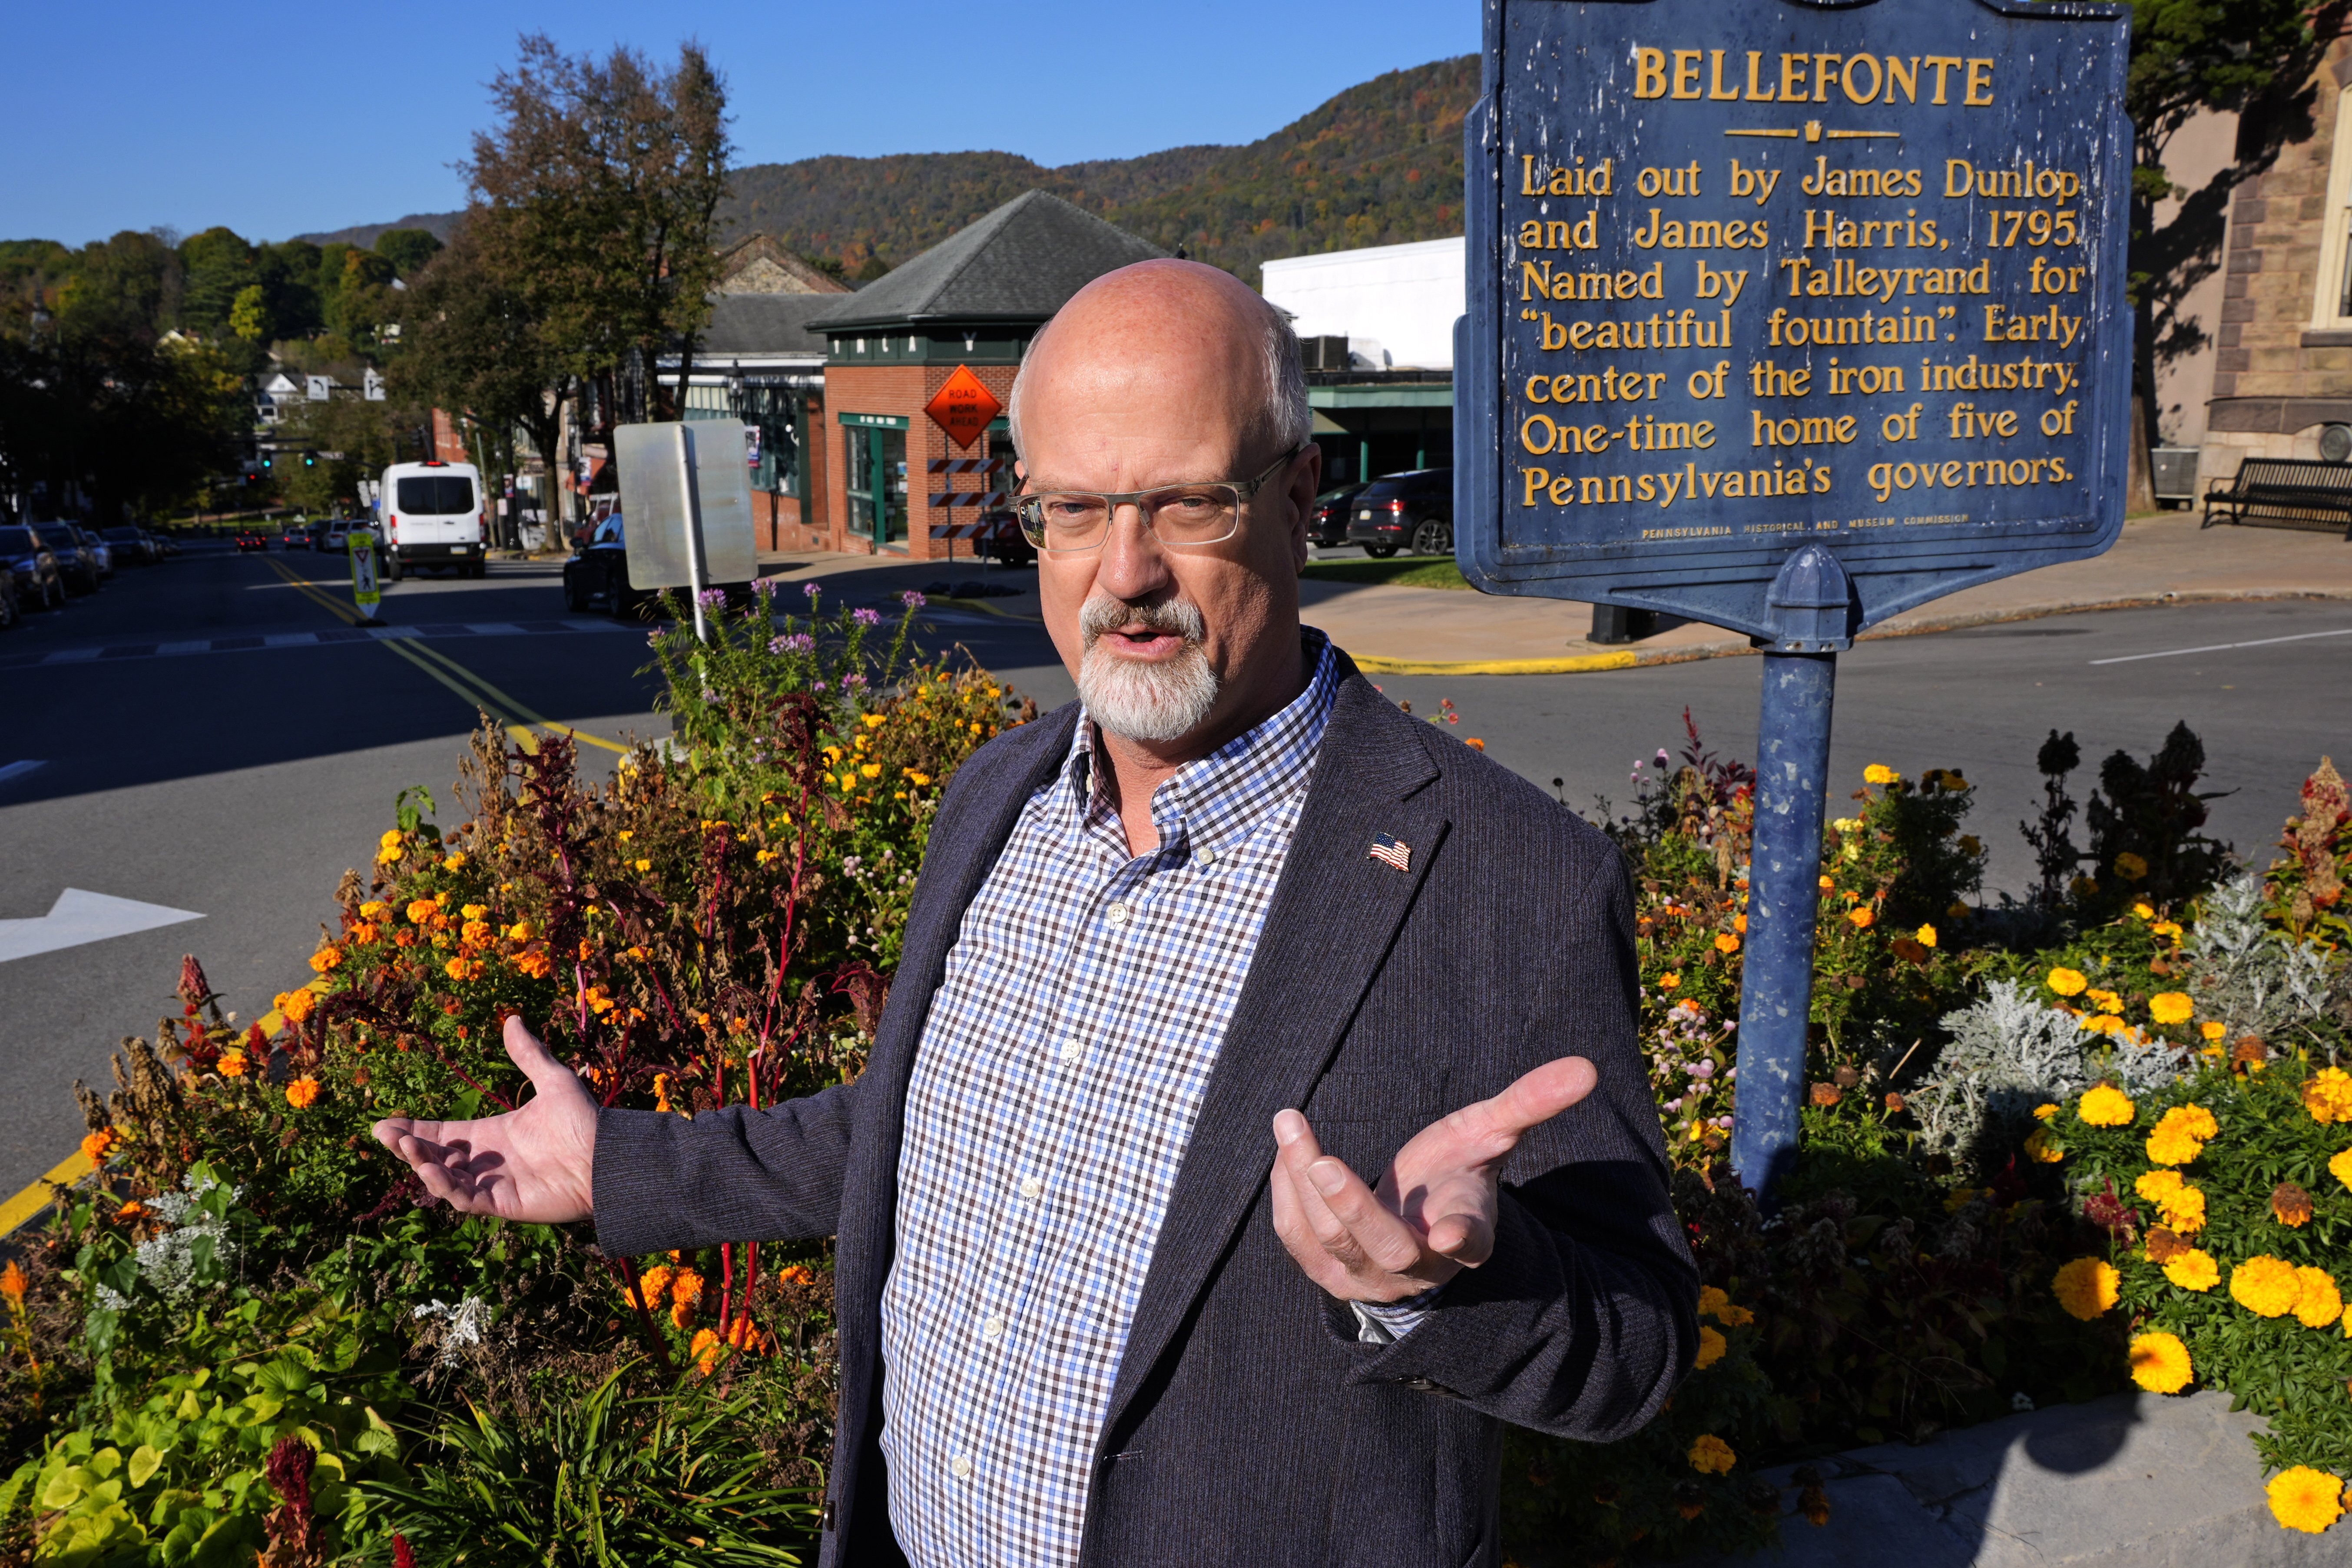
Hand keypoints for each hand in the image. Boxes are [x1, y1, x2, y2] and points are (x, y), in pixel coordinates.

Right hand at [371, 1014, 598, 1221]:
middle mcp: (488, 1161)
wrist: (610, 1157)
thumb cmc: (585, 1122)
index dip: (414, 1130)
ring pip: (445, 1179)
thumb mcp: (554, 1081)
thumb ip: (528, 1055)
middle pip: (436, 1156)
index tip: (385, 1124)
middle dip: (408, 1146)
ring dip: (422, 1163)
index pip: (443, 1134)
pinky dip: (446, 1186)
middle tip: (383, 1133)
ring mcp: (493, 1184)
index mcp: (493, 1134)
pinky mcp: (503, 1204)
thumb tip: (512, 1018)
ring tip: (403, 1144)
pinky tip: (431, 1167)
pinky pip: (466, 1200)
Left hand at [1269, 1056, 1597, 1303]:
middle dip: (1352, 1208)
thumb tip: (1585, 1067)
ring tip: (1289, 1122)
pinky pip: (1298, 1239)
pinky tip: (1287, 1149)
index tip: (1455, 1235)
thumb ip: (1530, 1103)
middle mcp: (1418, 1268)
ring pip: (1330, 1242)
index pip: (1473, 1243)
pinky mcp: (1328, 1273)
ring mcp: (1369, 1278)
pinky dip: (1287, 1193)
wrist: (1417, 1223)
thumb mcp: (1490, 1136)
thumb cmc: (1456, 1172)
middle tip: (1325, 1162)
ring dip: (1305, 1183)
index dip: (1464, 1240)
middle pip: (1385, 1248)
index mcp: (1468, 1235)